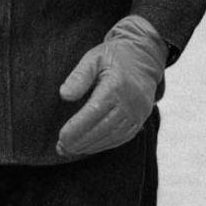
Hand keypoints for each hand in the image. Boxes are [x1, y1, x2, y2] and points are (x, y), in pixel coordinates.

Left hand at [56, 15, 167, 158]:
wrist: (144, 57)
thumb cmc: (114, 57)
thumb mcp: (94, 58)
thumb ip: (79, 76)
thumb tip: (65, 95)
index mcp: (117, 84)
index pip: (94, 112)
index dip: (77, 127)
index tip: (61, 136)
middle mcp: (130, 101)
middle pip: (103, 128)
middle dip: (80, 141)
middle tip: (61, 146)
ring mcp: (138, 113)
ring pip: (112, 137)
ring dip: (90, 146)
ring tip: (70, 148)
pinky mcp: (140, 120)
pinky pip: (121, 138)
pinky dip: (103, 144)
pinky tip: (88, 145)